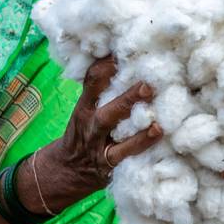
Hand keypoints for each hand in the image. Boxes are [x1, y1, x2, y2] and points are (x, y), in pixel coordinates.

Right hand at [49, 54, 162, 196]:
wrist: (66, 169)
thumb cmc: (84, 131)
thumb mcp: (86, 108)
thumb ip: (103, 89)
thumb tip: (124, 58)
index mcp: (85, 107)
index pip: (92, 83)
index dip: (106, 67)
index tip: (125, 54)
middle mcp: (92, 127)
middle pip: (108, 112)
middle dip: (128, 99)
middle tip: (148, 86)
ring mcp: (100, 148)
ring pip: (119, 140)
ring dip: (140, 133)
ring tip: (158, 124)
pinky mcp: (110, 166)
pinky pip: (126, 159)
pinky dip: (142, 150)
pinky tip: (157, 140)